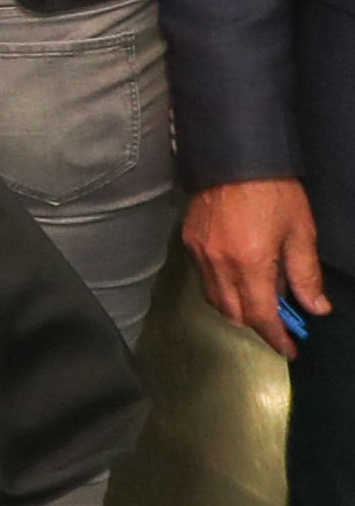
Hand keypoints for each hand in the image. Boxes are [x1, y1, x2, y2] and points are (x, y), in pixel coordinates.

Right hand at [185, 177, 327, 351]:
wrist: (234, 156)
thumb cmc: (274, 191)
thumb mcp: (301, 231)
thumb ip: (306, 274)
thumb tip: (316, 308)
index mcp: (250, 263)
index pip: (261, 315)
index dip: (276, 337)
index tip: (290, 349)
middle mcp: (219, 264)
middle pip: (233, 313)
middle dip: (257, 324)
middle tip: (280, 322)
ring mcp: (200, 253)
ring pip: (215, 299)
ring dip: (238, 308)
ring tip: (260, 298)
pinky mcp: (189, 241)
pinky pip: (205, 278)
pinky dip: (223, 287)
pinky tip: (240, 274)